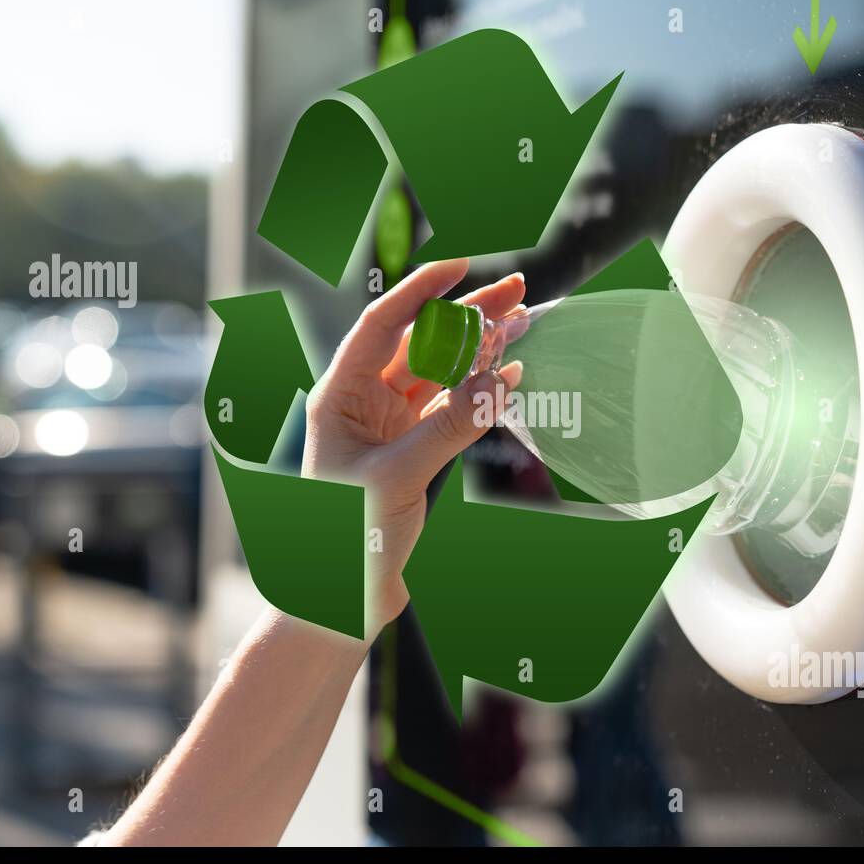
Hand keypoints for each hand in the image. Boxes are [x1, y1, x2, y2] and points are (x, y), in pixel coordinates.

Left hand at [302, 258, 524, 631]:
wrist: (339, 598)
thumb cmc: (348, 538)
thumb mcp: (400, 477)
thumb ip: (450, 428)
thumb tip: (501, 382)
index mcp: (339, 396)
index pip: (383, 325)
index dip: (423, 291)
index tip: (464, 265)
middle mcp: (362, 402)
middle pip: (420, 342)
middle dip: (467, 315)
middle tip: (517, 290)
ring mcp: (388, 425)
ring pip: (440, 373)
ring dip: (480, 349)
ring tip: (523, 320)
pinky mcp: (411, 449)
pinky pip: (450, 407)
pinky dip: (479, 392)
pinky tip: (510, 373)